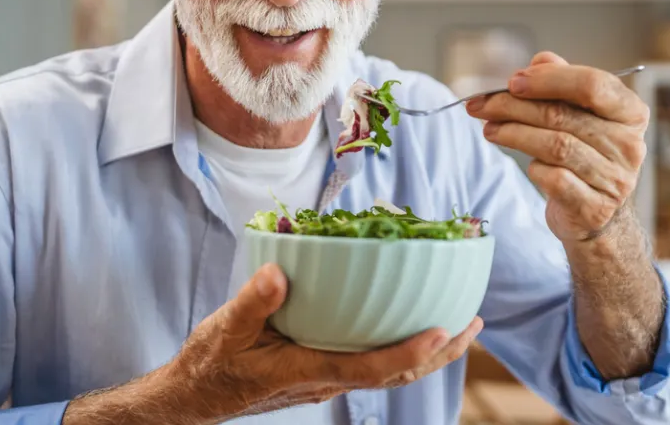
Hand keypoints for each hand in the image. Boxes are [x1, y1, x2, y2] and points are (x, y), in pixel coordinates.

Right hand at [66, 263, 482, 423]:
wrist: (194, 397)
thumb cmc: (210, 365)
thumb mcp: (225, 329)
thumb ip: (253, 302)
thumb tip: (279, 272)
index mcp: (308, 371)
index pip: (371, 368)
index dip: (410, 353)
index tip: (444, 331)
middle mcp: (326, 379)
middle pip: (396, 374)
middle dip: (440, 352)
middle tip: (474, 322)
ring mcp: (326, 378)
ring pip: (388, 370)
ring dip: (428, 351)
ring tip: (460, 324)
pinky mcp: (321, 370)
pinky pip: (372, 361)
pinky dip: (400, 346)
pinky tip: (406, 322)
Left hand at [466, 51, 648, 242]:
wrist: (596, 212)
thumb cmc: (585, 154)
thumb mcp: (579, 114)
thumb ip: (562, 83)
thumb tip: (539, 62)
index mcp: (630, 112)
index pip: (592, 84)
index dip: (549, 80)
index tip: (512, 81)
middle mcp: (629, 145)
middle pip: (563, 116)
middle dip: (514, 107)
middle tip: (481, 105)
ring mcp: (615, 178)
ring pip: (555, 146)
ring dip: (514, 134)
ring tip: (490, 129)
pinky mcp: (594, 207)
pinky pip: (554, 179)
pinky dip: (534, 168)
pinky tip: (527, 164)